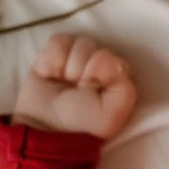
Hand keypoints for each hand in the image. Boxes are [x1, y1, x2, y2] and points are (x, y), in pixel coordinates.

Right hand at [13, 33, 136, 139]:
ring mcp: (77, 59)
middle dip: (83, 68)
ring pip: (79, 42)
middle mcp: (99, 66)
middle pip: (94, 47)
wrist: (45, 128)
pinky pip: (59, 40)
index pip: (113, 58)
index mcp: (117, 79)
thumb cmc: (83, 124)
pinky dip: (52, 58)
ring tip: (64, 82)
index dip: (101, 71)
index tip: (92, 90)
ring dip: (69, 65)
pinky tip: (50, 74)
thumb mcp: (112, 115)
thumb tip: (110, 60)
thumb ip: (123, 88)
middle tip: (76, 89)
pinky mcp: (55, 56)